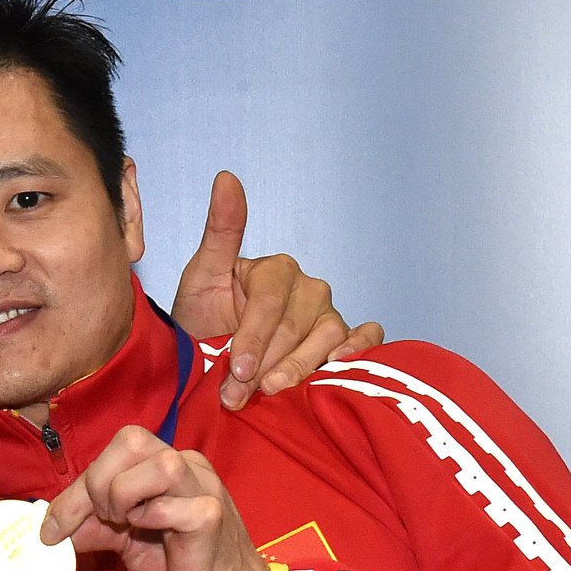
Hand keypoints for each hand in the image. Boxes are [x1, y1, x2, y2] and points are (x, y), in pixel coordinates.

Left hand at [41, 426, 268, 570]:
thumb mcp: (128, 541)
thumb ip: (94, 524)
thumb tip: (49, 524)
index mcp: (169, 465)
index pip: (114, 450)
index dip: (78, 485)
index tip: (54, 527)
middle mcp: (190, 467)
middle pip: (131, 439)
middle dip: (98, 482)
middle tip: (103, 521)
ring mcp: (205, 489)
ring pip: (159, 462)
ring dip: (125, 495)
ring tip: (127, 526)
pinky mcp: (212, 518)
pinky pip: (174, 506)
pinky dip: (151, 520)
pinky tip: (155, 539)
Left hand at [171, 170, 382, 409]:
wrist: (208, 360)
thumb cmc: (203, 318)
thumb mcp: (202, 276)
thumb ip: (221, 229)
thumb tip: (227, 177)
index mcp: (277, 269)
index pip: (271, 302)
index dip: (252, 336)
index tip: (234, 368)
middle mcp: (308, 288)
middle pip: (297, 325)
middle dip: (265, 362)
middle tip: (238, 393)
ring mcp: (329, 314)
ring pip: (329, 336)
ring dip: (300, 368)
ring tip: (272, 392)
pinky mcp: (343, 340)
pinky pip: (367, 337)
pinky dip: (359, 350)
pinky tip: (337, 367)